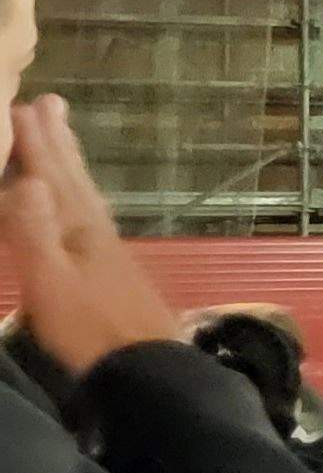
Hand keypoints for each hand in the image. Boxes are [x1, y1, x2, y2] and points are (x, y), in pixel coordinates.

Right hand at [0, 96, 183, 375]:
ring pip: (83, 195)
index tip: (25, 105)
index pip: (50, 176)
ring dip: (70, 164)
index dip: (37, 143)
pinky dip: (79, 197)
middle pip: (71, 178)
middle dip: (57, 142)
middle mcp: (93, 231)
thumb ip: (36, 232)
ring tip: (63, 137)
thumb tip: (29, 181)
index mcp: (76, 229)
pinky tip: (79, 204)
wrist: (146, 369)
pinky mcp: (111, 270)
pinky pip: (88, 216)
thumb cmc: (91, 330)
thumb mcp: (52, 282)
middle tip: (51, 103)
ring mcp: (106, 250)